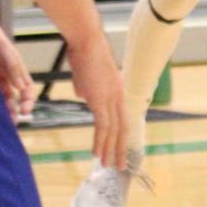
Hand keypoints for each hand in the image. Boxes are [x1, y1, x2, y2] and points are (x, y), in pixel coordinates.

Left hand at [0, 0, 36, 121]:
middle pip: (13, 94)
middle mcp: (3, 69)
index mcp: (13, 62)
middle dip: (15, 108)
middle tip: (12, 122)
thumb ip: (11, 64)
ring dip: (2, 107)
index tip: (24, 110)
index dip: (28, 98)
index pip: (26, 86)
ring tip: (0, 122)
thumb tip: (21, 88)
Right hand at [68, 29, 127, 170]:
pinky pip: (102, 126)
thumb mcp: (86, 76)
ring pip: (114, 131)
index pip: (123, 119)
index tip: (120, 149)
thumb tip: (84, 97)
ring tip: (108, 165)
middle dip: (121, 149)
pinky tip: (97, 153)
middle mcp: (118, 97)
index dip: (122, 136)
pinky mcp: (100, 100)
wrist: (86, 41)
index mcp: (118, 91)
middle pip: (123, 129)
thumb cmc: (83, 54)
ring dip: (110, 150)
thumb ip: (87, 89)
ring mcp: (111, 99)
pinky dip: (100, 142)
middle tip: (119, 165)